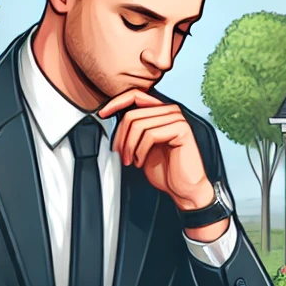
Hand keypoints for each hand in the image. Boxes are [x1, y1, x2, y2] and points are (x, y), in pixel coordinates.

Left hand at [97, 90, 214, 210]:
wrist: (184, 189)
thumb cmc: (166, 170)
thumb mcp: (142, 146)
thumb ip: (133, 129)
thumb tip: (111, 117)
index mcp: (162, 111)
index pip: (135, 95)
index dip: (116, 102)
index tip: (102, 114)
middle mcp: (171, 111)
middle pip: (133, 114)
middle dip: (121, 137)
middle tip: (120, 154)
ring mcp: (178, 119)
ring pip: (139, 125)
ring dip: (129, 146)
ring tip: (130, 160)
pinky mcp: (182, 129)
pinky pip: (151, 134)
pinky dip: (140, 150)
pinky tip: (141, 161)